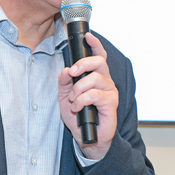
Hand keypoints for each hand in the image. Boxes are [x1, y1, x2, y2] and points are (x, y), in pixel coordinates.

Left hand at [58, 32, 117, 160]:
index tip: (88, 36)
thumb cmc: (80, 117)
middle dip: (82, 64)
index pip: (99, 56)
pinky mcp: (111, 103)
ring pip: (95, 78)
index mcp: (96, 77)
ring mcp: (110, 92)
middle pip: (99, 62)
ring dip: (79, 88)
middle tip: (72, 72)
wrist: (88, 138)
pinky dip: (82, 100)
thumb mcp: (65, 98)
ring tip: (73, 100)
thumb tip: (65, 70)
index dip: (95, 45)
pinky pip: (95, 94)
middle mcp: (106, 82)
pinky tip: (78, 107)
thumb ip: (64, 83)